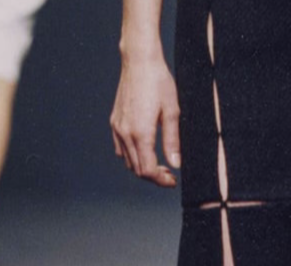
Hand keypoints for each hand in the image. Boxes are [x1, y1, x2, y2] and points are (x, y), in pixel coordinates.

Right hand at [111, 57, 180, 187]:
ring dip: (143, 167)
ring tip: (159, 163)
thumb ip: (173, 141)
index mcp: (141, 133)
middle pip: (138, 170)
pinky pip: (121, 149)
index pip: (148, 170)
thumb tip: (175, 164)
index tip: (173, 181)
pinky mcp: (115, 122)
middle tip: (169, 174)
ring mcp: (118, 128)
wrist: (139, 60)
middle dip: (154, 176)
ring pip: (128, 162)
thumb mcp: (172, 111)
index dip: (161, 180)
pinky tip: (145, 150)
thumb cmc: (158, 81)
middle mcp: (126, 134)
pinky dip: (132, 156)